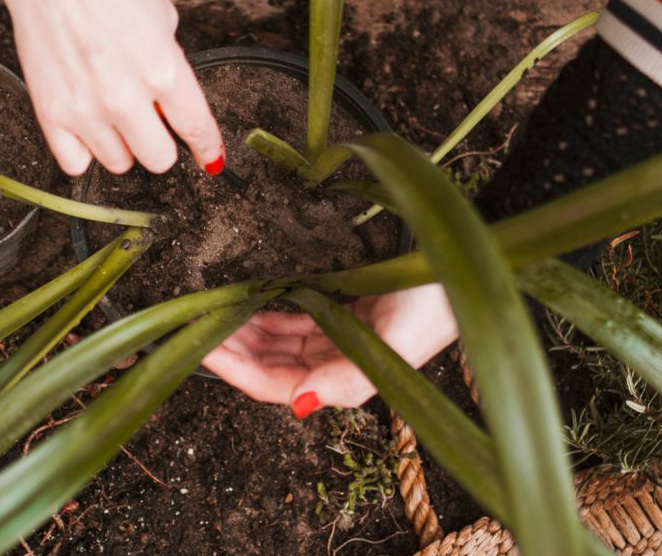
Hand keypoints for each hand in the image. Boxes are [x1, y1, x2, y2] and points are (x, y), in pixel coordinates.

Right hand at [0, 0, 224, 175]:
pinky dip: (85, 151)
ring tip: (114, 115)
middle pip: (158, 159)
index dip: (207, 147)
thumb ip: (172, 66)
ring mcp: (85, 109)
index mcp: (162, 68)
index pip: (195, 127)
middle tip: (151, 122)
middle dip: (161, 142)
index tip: (210, 157)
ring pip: (119, 163)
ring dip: (123, 145)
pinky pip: (75, 163)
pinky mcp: (50, 113)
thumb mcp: (162, 16)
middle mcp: (125, 97)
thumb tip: (170, 104)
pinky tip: (88, 127)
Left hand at [202, 284, 458, 417]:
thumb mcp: (398, 342)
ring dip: (246, 331)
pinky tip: (249, 304)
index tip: (204, 346)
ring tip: (215, 312)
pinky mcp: (345, 315)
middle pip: (271, 366)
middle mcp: (340, 364)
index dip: (237, 371)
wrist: (470, 265)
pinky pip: (296, 320)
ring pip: (279, 344)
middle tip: (198, 324)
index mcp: (350, 378)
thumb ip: (350, 380)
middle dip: (233, 350)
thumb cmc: (439, 301)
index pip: (277, 387)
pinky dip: (269, 314)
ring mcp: (341, 340)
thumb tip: (301, 405)